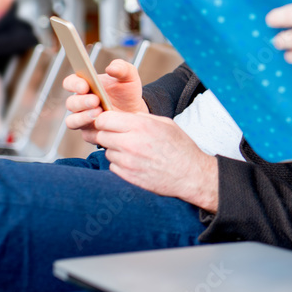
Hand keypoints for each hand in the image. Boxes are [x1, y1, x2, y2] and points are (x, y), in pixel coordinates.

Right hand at [64, 59, 149, 143]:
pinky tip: (104, 126)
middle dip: (82, 102)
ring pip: (72, 121)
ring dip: (83, 117)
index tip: (84, 85)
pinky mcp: (90, 133)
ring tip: (99, 113)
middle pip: (70, 103)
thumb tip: (111, 68)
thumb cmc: (128, 92)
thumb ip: (122, 68)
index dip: (74, 84)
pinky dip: (93, 131)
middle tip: (96, 100)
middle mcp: (80, 103)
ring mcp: (83, 119)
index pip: (70, 83)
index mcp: (84, 85)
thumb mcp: (129, 77)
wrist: (136, 112)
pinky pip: (86, 135)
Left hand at [93, 111, 219, 210]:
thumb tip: (125, 116)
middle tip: (121, 137)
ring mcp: (128, 162)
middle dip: (108, 135)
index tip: (109, 123)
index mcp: (141, 126)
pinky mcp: (128, 176)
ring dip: (115, 150)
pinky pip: (113, 166)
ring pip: (107, 151)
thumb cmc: (181, 147)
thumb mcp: (165, 124)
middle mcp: (131, 143)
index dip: (104, 120)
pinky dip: (120, 164)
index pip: (104, 119)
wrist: (190, 175)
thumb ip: (142, 117)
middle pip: (101, 135)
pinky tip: (135, 162)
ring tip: (133, 151)